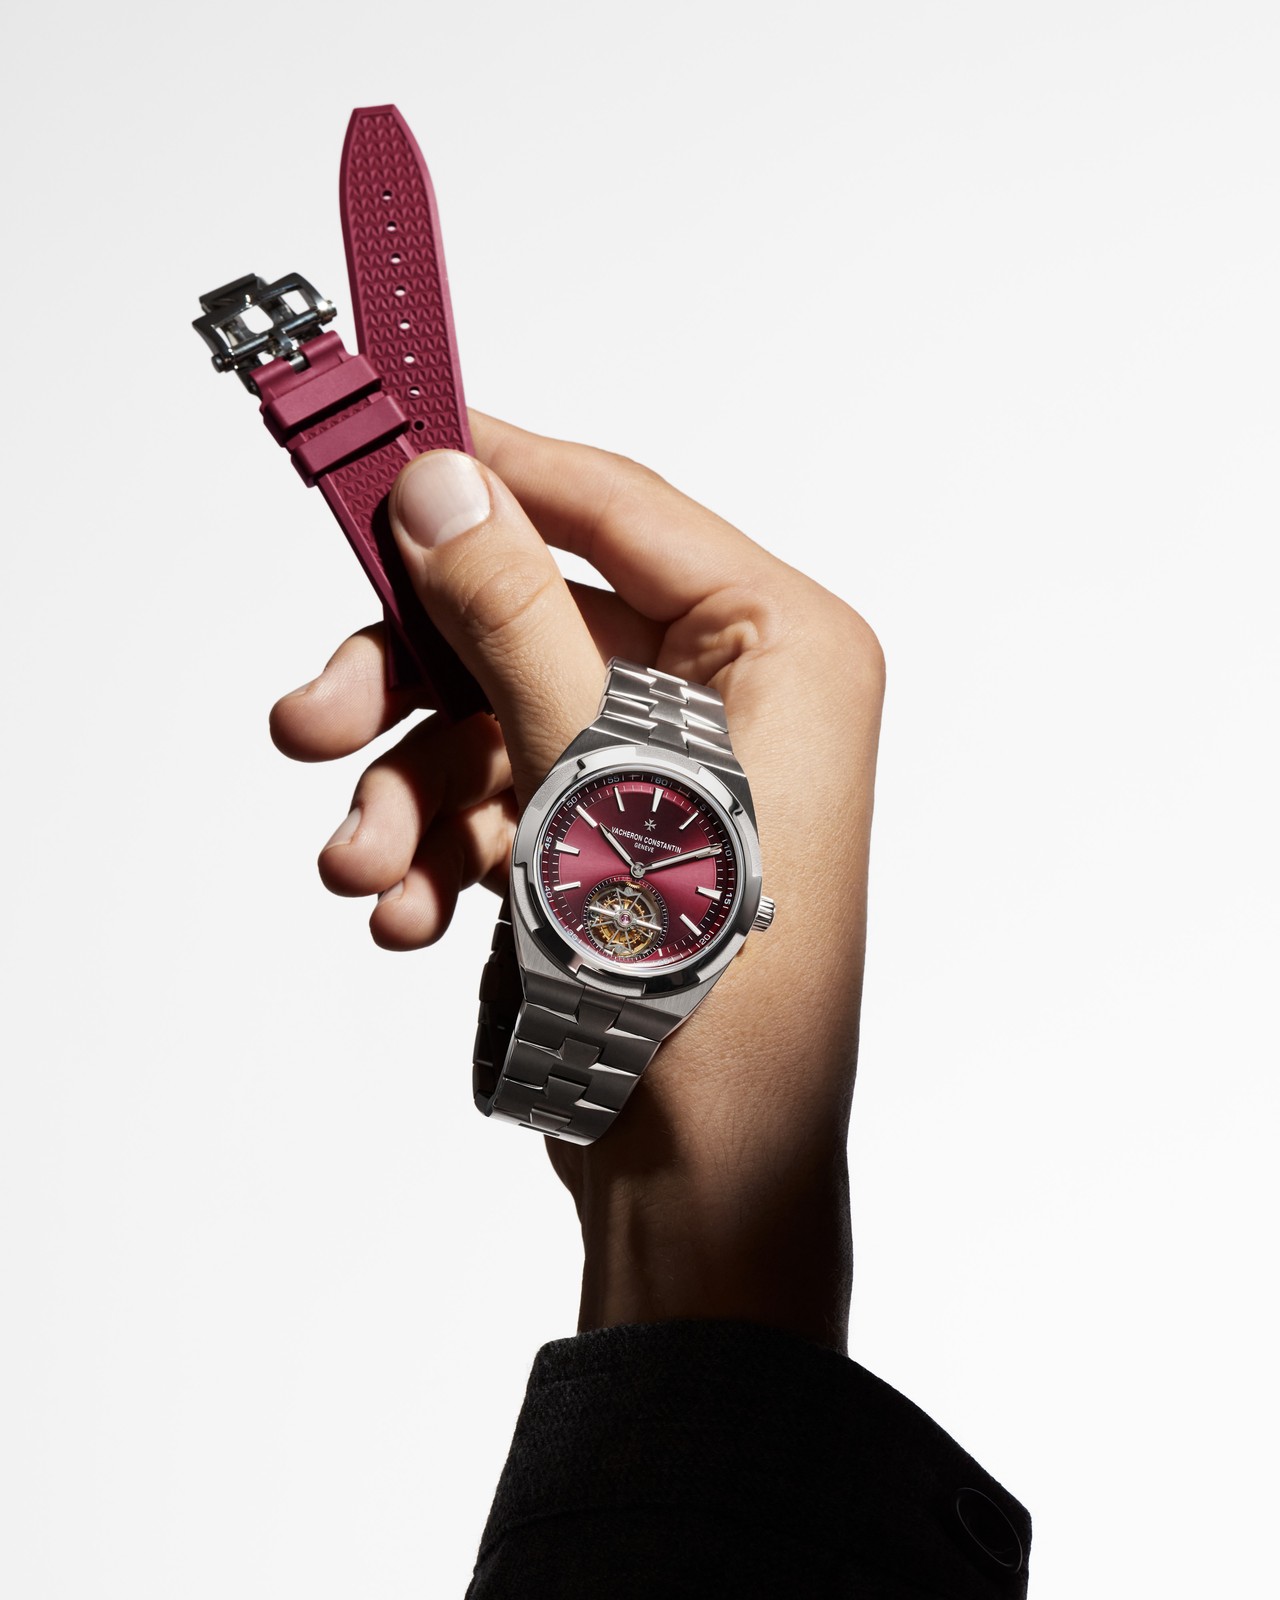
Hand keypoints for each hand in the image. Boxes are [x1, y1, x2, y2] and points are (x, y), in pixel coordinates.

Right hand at [269, 412, 883, 1350]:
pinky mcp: (599, 837)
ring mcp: (656, 769)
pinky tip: (402, 916)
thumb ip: (517, 622)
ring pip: (489, 719)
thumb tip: (444, 482)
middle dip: (411, 683)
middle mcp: (729, 694)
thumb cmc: (703, 990)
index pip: (617, 507)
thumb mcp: (594, 777)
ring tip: (360, 872)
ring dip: (406, 795)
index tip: (384, 443)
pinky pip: (492, 798)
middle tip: (311, 720)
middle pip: (526, 621)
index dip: (495, 470)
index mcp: (783, 646)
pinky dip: (435, 848)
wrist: (701, 1180)